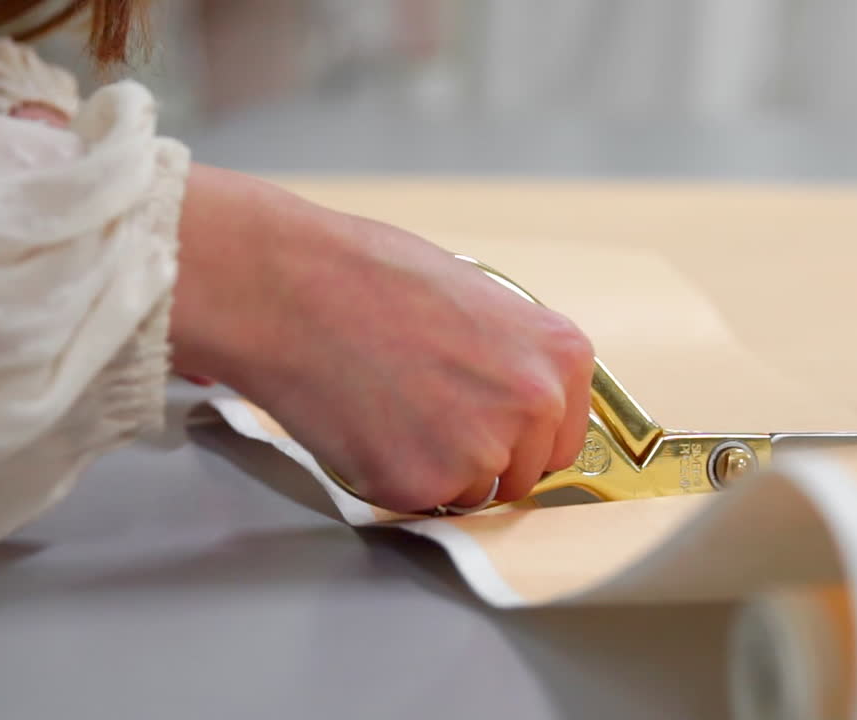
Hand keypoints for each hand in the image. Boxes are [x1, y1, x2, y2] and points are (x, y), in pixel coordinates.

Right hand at [171, 166, 594, 510]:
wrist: (294, 287)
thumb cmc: (372, 277)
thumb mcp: (478, 300)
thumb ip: (511, 359)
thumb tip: (512, 402)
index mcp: (561, 355)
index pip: (562, 439)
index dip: (520, 439)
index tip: (487, 428)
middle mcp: (536, 405)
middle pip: (522, 474)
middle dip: (478, 458)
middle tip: (422, 412)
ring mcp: (482, 450)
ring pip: (468, 492)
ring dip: (433, 469)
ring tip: (388, 405)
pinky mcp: (423, 484)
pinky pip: (414, 501)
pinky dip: (386, 475)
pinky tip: (363, 421)